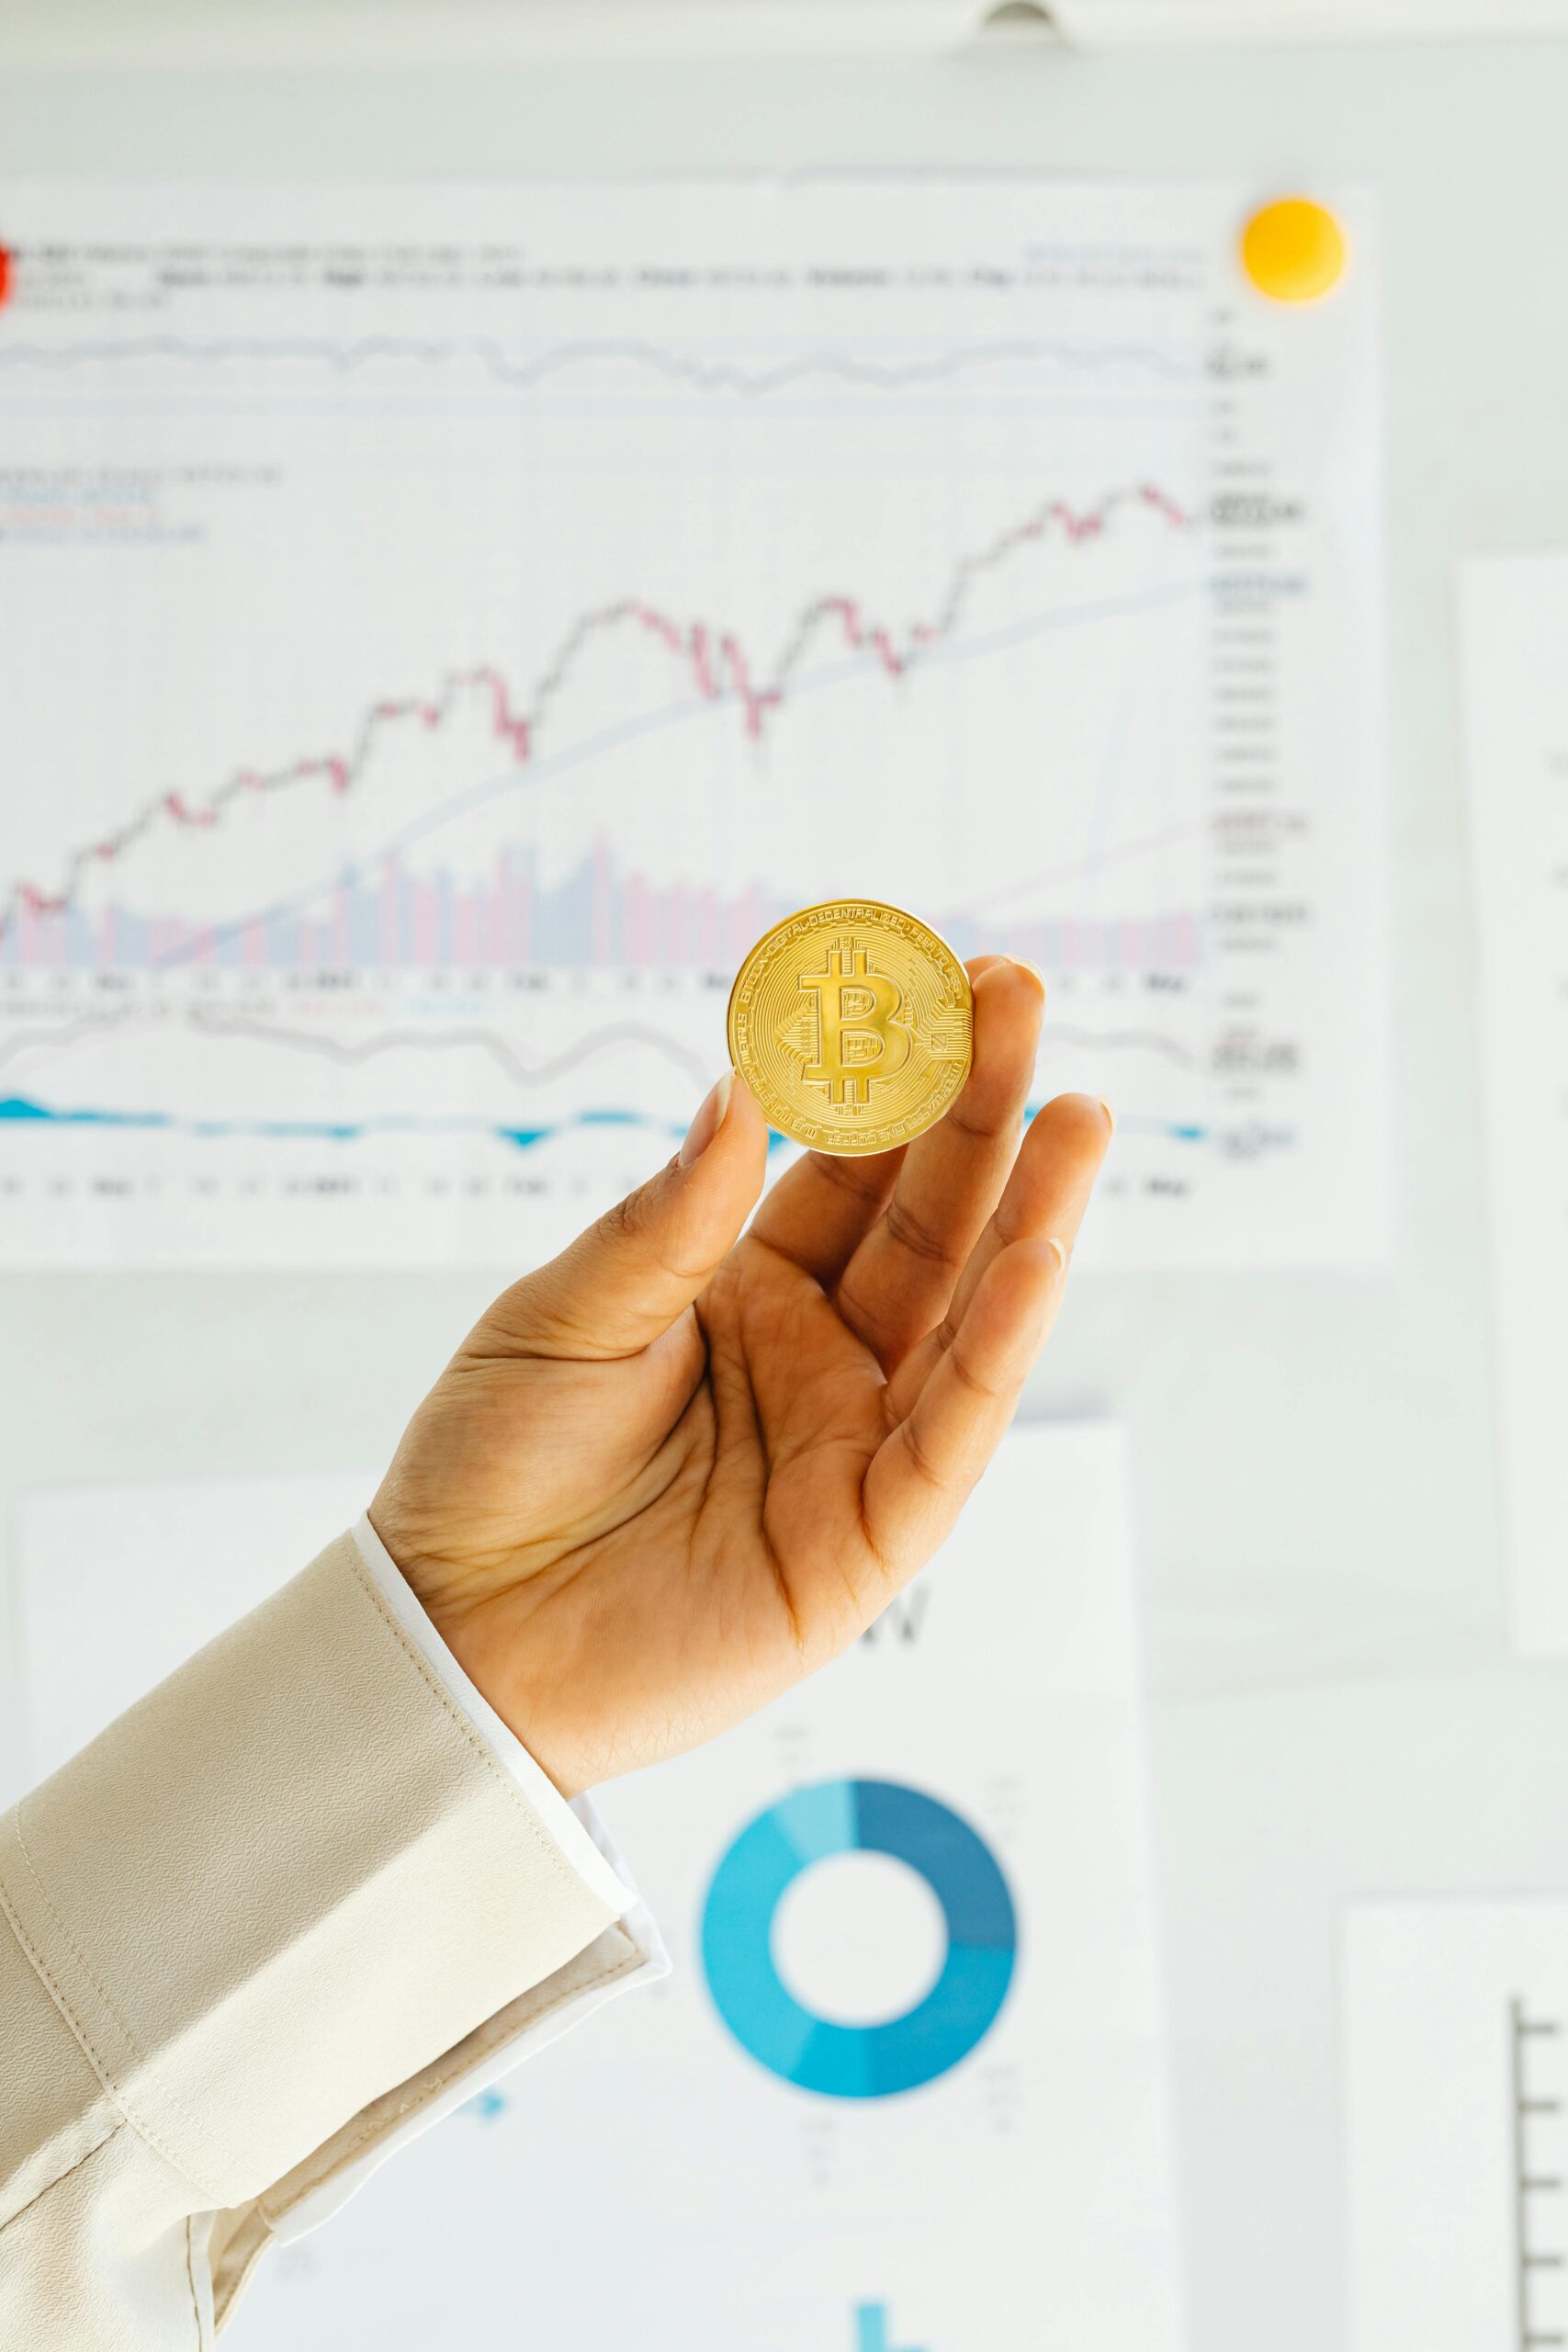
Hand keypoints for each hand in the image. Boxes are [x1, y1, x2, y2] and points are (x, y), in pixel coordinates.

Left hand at [371, 957, 1109, 1797]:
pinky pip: (950, 1435)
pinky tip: (1034, 1254)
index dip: (895, 1081)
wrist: (454, 1641)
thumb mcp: (562, 1318)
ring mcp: (851, 1447)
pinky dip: (998, 1348)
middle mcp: (817, 1360)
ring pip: (963, 1315)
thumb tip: (743, 1090)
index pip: (848, 1171)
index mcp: (742, 1295)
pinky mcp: (866, 1543)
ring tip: (1078, 1108)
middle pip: (925, 1221)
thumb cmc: (490, 1471)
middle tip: (1019, 993)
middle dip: (978, 1109)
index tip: (938, 978)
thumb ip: (669, 1221)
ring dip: (1026, 1213)